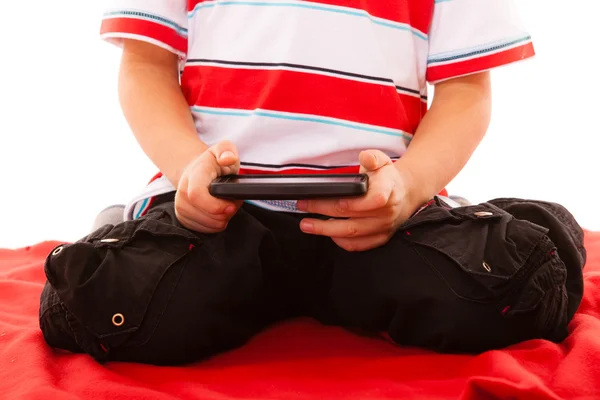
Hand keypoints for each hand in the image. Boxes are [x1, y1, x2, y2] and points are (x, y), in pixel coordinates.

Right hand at [175, 141, 242, 232]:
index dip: (215, 206)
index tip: (231, 206)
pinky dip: (215, 225)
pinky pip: (203, 230)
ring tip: (226, 205)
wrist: (195, 171)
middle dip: (224, 213)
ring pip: (206, 225)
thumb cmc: (213, 163)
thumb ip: (227, 150)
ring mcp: (180, 206)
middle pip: (204, 214)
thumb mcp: (224, 149)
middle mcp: (182, 191)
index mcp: (194, 175)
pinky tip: (218, 213)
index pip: (197, 195)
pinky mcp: (182, 218)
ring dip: (221, 219)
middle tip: (233, 202)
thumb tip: (228, 158)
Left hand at [296, 150, 420, 251]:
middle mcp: (386, 212)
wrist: (405, 195)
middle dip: (324, 210)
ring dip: (326, 230)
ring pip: (352, 233)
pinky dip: (340, 241)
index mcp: (388, 191)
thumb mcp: (383, 161)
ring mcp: (383, 228)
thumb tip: (365, 157)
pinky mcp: (379, 239)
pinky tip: (327, 233)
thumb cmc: (387, 178)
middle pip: (352, 215)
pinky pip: (358, 245)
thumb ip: (373, 157)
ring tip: (306, 224)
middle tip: (303, 206)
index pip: (375, 199)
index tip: (334, 199)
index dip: (354, 202)